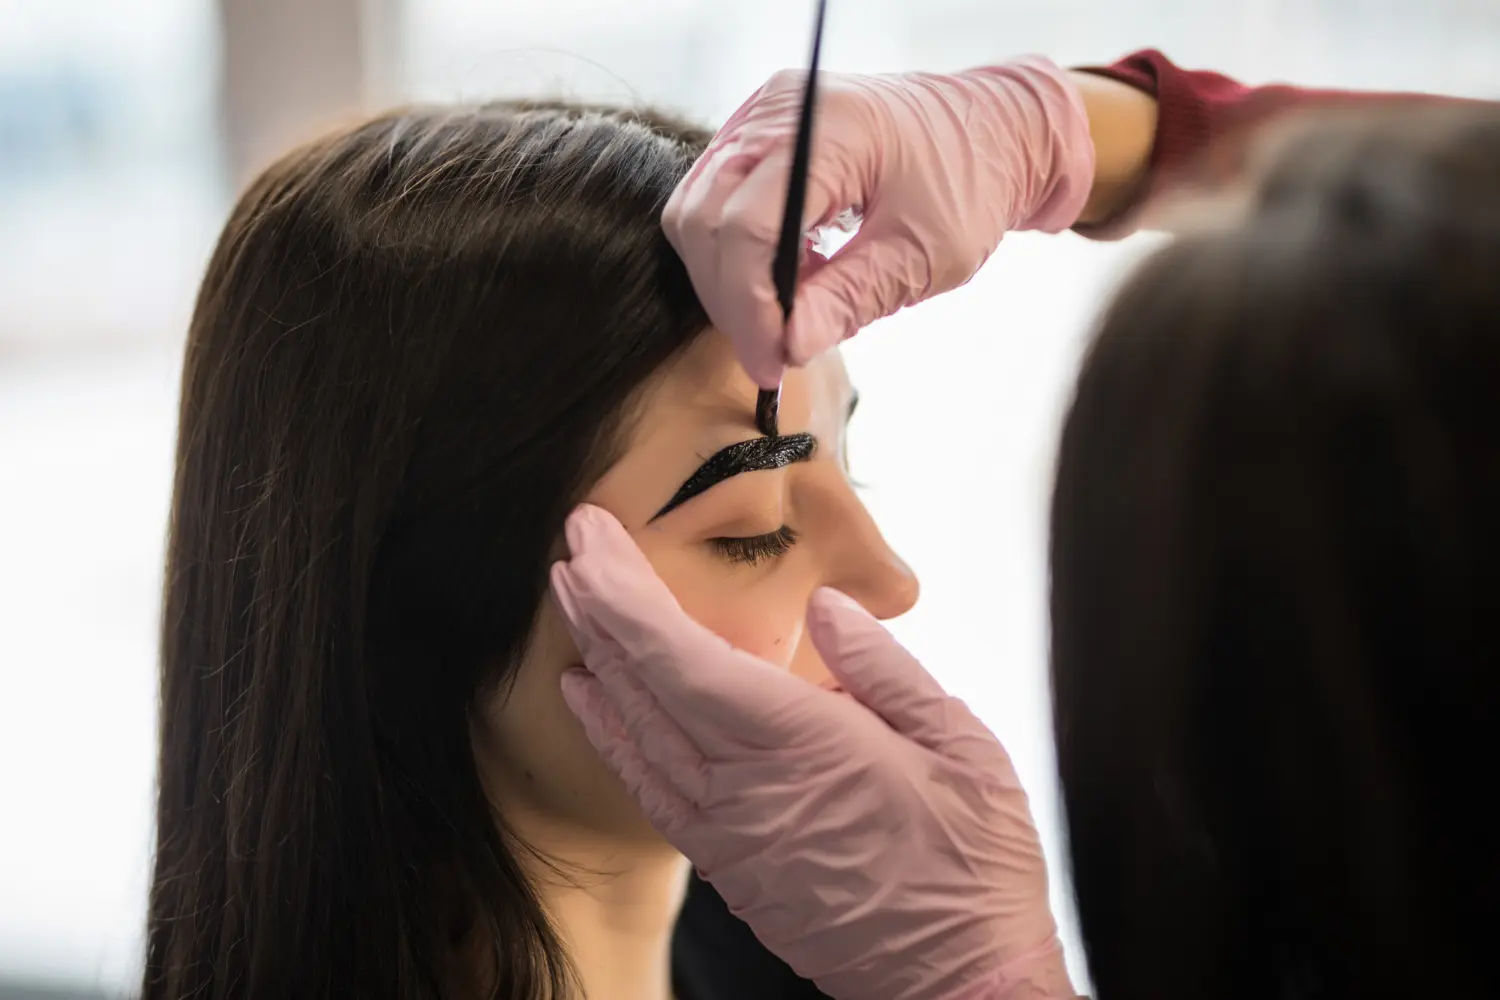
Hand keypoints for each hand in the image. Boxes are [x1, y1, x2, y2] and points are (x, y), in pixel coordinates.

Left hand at [549, 505, 1073, 999]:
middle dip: (601, 608)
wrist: (962, 983)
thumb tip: (828, 608)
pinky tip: (593, 697)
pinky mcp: (730, 867)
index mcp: (804, 745)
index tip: (592, 541)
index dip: (626, 595)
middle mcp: (746, 790)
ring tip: (575, 603)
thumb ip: (885, 669)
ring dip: (600, 661)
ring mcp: (729, 835)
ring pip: (638, 736)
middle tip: (573, 548)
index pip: (684, 658)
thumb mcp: (961, 745)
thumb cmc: (973, 864)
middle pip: (645, 686)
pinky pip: (651, 789)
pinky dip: (613, 735)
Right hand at [662, 57, 1095, 388]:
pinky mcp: (759, 132)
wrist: (993, 130)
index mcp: (830, 130)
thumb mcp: (924, 256)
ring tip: (788, 313)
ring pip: (697, 211)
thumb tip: (787, 345)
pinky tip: (788, 278)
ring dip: (728, 278)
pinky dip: (738, 253)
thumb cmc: (971, 182)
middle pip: (705, 217)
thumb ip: (850, 299)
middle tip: (772, 354)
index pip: (749, 226)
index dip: (749, 307)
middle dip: (730, 299)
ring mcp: (763, 115)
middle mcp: (781, 110)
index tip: (770, 363)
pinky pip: (715, 199)